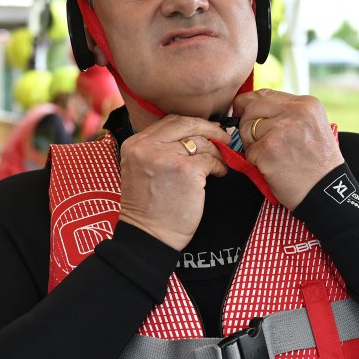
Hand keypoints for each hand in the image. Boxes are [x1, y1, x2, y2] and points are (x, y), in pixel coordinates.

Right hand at [117, 115, 228, 249]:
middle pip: (186, 124)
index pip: (169, 121)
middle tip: (224, 137)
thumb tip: (192, 135)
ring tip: (219, 162)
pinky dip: (219, 165)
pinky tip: (219, 173)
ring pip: (201, 141)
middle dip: (210, 128)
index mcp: (135, 145)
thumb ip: (159, 149)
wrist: (149, 236)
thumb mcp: (142, 169)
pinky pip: (210, 159)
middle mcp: (148, 147)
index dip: (192, 124)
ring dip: (216, 151)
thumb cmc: (149, 208)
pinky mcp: (186, 170)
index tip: (207, 129)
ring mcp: (167, 157)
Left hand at [233, 89, 343, 209]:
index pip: (266, 93)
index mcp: (307, 104)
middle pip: (252, 107)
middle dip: (247, 123)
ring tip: (272, 156)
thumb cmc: (318, 164)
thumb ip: (289, 113)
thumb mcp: (313, 127)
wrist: (326, 192)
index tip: (244, 113)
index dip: (250, 104)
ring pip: (246, 128)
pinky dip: (255, 162)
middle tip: (257, 141)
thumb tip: (254, 105)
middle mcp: (295, 112)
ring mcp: (280, 129)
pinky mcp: (268, 149)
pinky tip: (272, 168)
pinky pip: (248, 150)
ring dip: (251, 144)